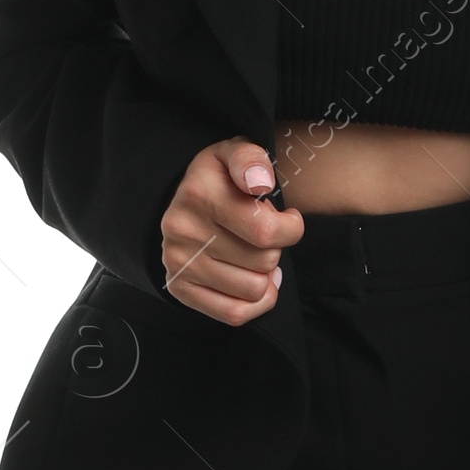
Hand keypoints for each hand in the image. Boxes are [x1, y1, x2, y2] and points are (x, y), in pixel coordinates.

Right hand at [160, 139, 303, 322]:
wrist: (180, 203)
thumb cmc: (219, 181)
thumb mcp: (234, 154)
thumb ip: (251, 160)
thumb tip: (259, 182)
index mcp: (199, 194)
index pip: (267, 232)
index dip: (291, 229)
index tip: (286, 219)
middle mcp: (183, 230)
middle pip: (265, 262)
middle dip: (275, 249)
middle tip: (261, 236)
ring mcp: (178, 262)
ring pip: (254, 290)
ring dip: (265, 275)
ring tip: (254, 255)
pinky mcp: (179, 288)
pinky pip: (234, 314)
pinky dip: (254, 303)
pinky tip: (252, 280)